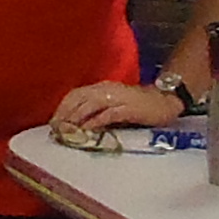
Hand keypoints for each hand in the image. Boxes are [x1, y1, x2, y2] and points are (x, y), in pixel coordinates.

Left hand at [54, 76, 190, 138]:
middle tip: (56, 129)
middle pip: (79, 98)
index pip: (75, 94)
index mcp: (101, 87)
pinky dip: (96, 122)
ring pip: (90, 105)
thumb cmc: (138, 105)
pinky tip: (88, 130)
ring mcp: (118, 98)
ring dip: (77, 118)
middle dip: (65, 113)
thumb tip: (77, 124)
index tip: (53, 122)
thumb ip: (97, 110)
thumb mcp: (113, 104)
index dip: (62, 107)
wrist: (165, 101)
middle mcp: (107, 89)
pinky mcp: (129, 108)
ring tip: (67, 131)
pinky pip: (109, 114)